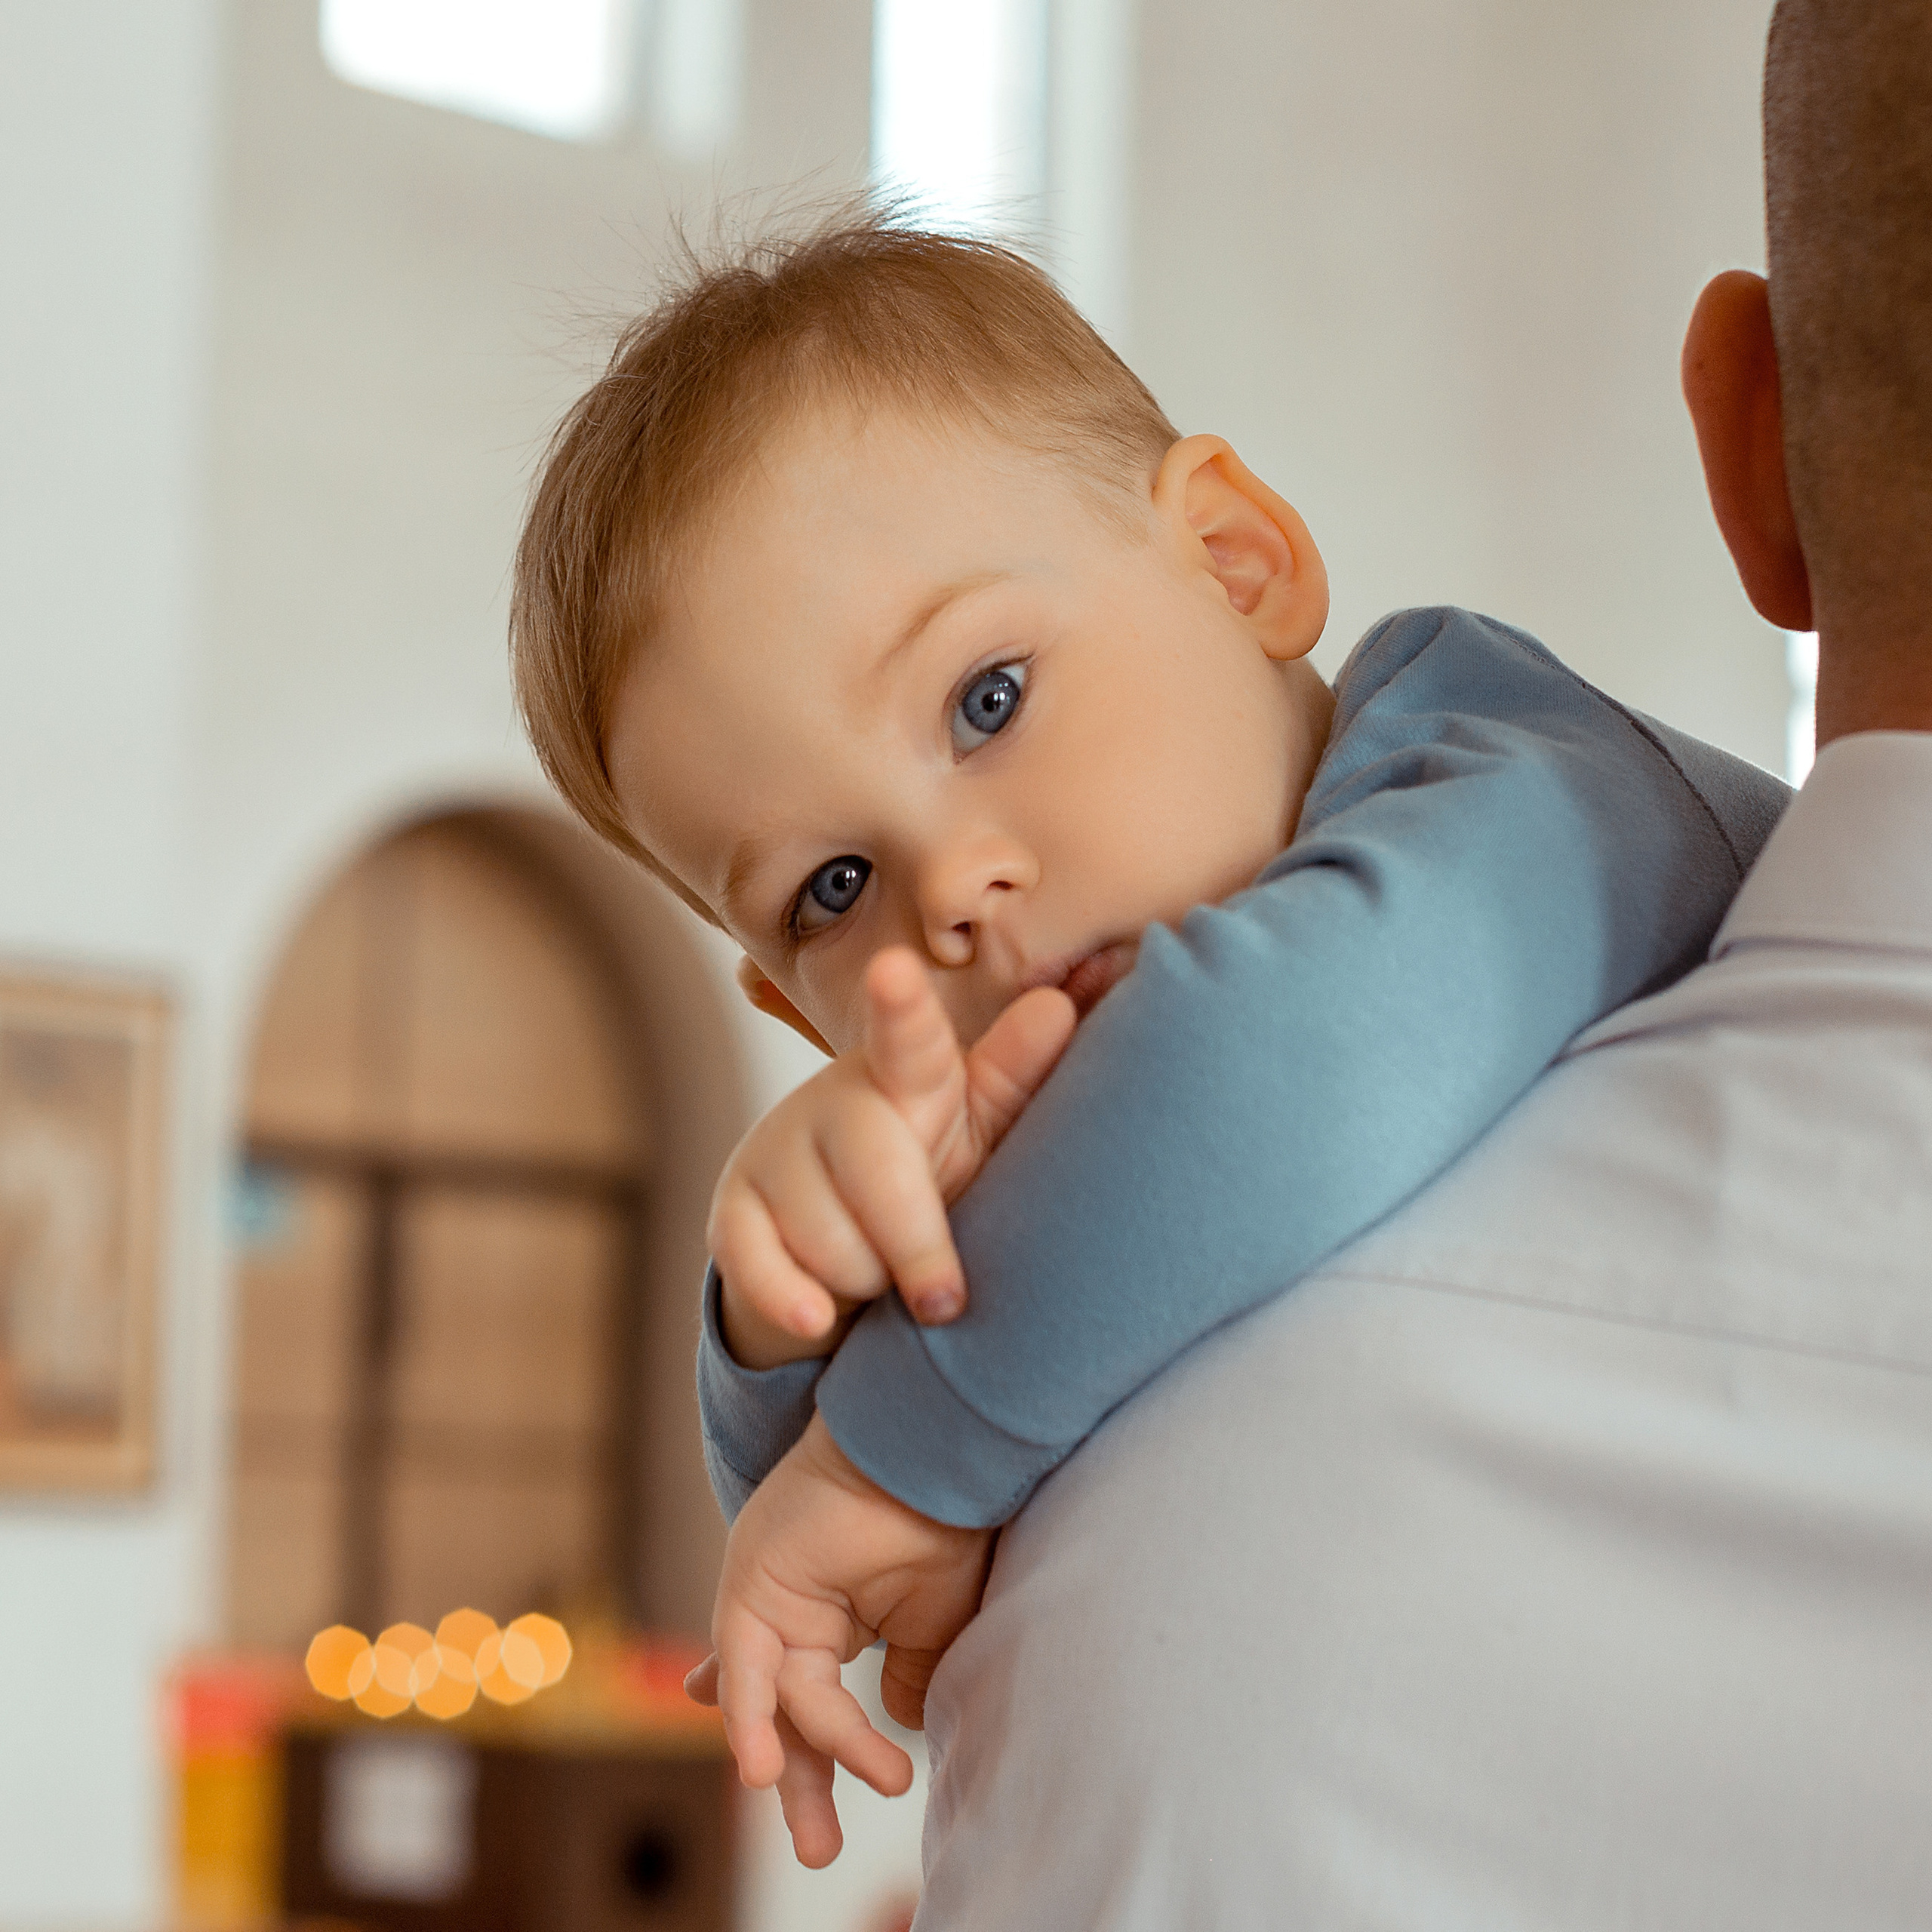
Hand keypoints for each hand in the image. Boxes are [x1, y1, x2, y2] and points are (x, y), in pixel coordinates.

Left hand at [686, 1416, 994, 1866]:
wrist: (929, 1456)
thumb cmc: (942, 1520)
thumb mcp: (940, 1618)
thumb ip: (915, 1674)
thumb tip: (901, 1722)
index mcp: (837, 1616)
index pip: (818, 1699)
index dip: (825, 1751)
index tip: (843, 1796)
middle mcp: (795, 1613)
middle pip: (789, 1718)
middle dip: (804, 1787)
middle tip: (820, 1851)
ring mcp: (768, 1602)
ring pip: (775, 1706)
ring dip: (796, 1773)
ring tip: (819, 1843)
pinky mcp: (750, 1591)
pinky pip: (748, 1671)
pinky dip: (750, 1722)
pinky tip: (762, 1774)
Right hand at [709, 947, 1074, 1368]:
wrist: (832, 1238)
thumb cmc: (922, 1165)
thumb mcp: (974, 1125)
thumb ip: (1016, 1074)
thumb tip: (1058, 1006)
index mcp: (904, 1074)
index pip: (908, 1038)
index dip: (902, 1007)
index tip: (894, 970)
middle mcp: (831, 1102)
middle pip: (879, 1175)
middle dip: (919, 1249)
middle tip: (947, 1301)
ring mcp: (774, 1153)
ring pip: (830, 1242)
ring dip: (867, 1280)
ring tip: (879, 1270)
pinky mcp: (731, 1211)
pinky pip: (759, 1269)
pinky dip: (795, 1302)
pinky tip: (818, 1315)